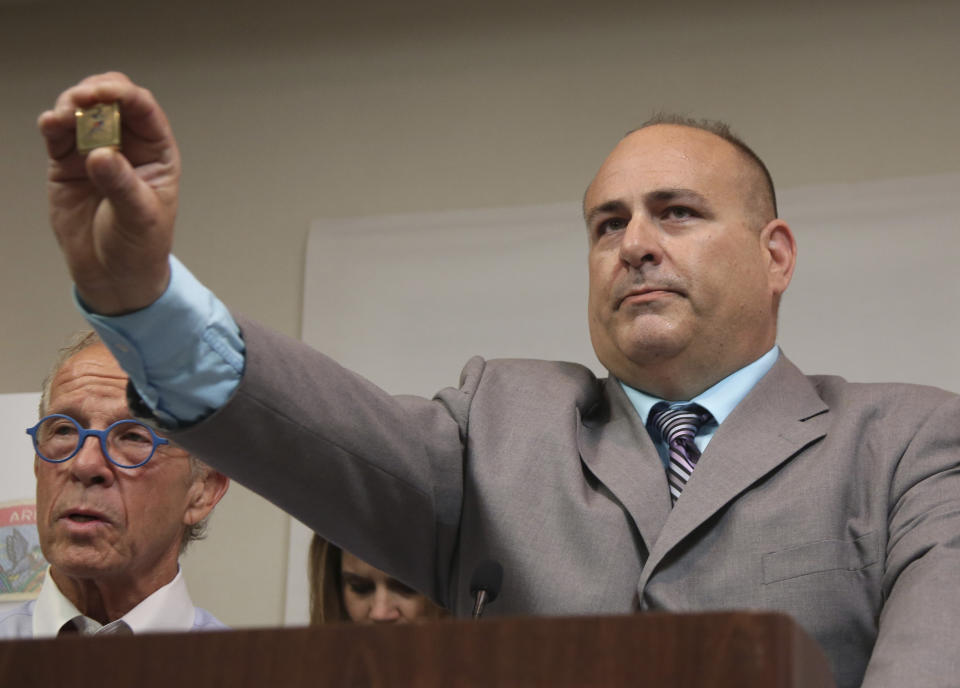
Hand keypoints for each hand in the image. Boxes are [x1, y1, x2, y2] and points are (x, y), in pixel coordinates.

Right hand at [38, 72, 180, 314]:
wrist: (113, 275)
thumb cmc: (139, 246)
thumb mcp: (139, 218)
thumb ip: (122, 185)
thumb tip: (101, 154)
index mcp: (156, 153)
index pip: (143, 110)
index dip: (123, 94)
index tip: (102, 94)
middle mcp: (127, 146)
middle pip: (111, 100)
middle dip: (94, 92)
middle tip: (79, 101)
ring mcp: (95, 151)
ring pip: (82, 111)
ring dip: (69, 105)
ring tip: (62, 119)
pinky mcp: (67, 163)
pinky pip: (58, 134)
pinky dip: (52, 124)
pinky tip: (50, 124)